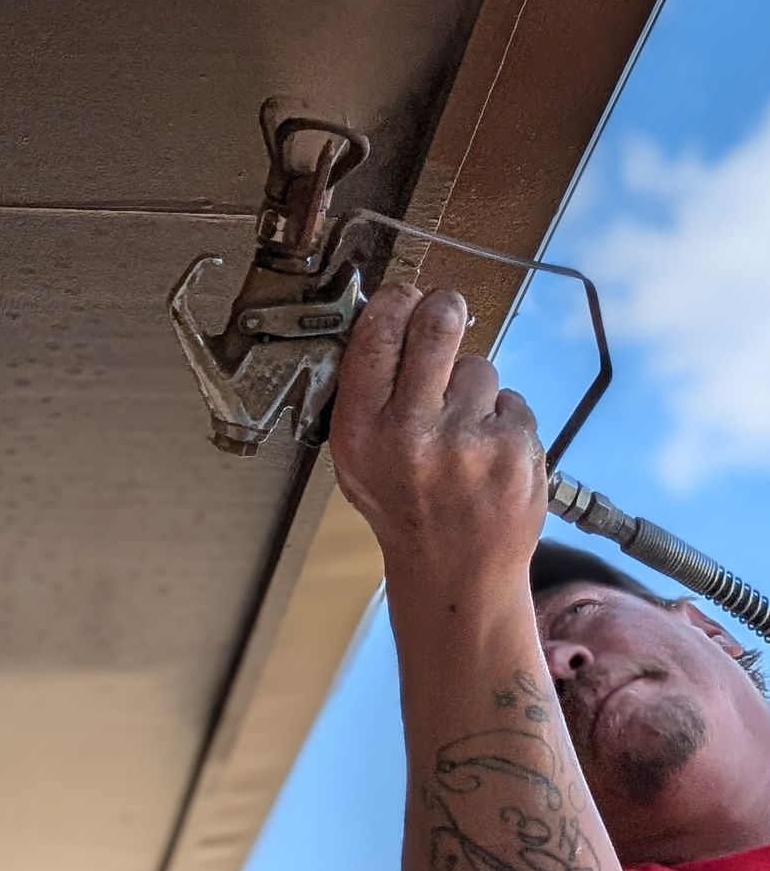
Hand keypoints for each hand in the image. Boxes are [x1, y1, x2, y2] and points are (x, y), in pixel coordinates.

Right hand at [331, 284, 546, 587]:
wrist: (456, 573)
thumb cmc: (402, 508)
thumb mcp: (354, 458)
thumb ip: (364, 395)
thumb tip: (384, 318)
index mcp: (361, 429)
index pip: (377, 333)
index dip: (395, 301)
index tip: (404, 297)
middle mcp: (411, 430)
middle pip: (437, 324)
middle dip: (444, 309)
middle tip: (446, 314)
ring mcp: (468, 439)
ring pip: (480, 365)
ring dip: (473, 386)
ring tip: (462, 431)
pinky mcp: (516, 448)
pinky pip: (511, 401)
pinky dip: (502, 420)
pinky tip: (487, 454)